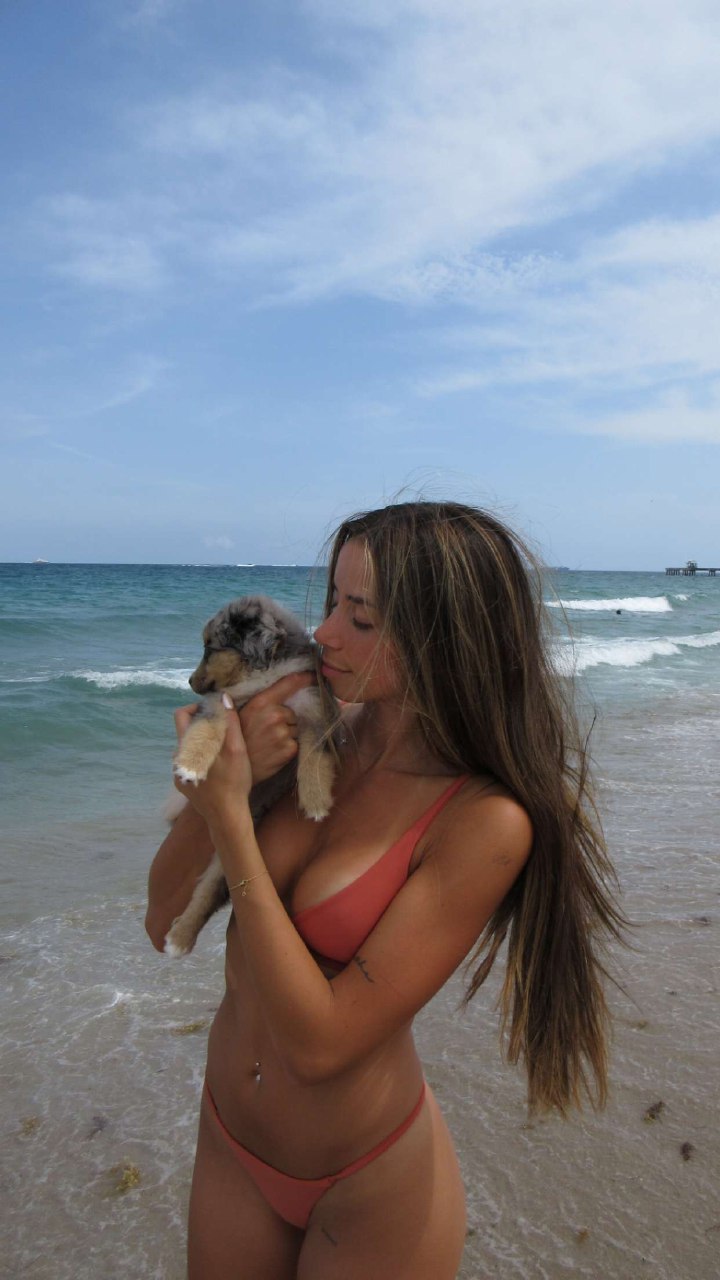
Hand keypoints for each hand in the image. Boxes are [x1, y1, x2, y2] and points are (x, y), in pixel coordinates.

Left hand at [173, 700, 252, 821]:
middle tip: (222, 730)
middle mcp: (177, 757)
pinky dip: (200, 758)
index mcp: (187, 746)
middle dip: (202, 726)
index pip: (180, 715)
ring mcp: (178, 772)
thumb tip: (223, 697)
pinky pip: (189, 762)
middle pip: (185, 731)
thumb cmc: (234, 781)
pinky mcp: (183, 784)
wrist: (226, 817)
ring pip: (188, 747)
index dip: (196, 708)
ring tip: (222, 750)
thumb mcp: (236, 749)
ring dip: (202, 743)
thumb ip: (229, 722)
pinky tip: (216, 768)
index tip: (214, 713)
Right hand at [239, 671, 315, 782]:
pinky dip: (288, 746)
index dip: (305, 678)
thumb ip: (260, 701)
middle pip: (292, 712)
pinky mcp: (290, 749)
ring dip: (287, 733)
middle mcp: (275, 715)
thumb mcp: (242, 713)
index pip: (290, 683)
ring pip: (295, 728)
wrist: (232, 768)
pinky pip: (296, 742)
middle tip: (268, 729)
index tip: (315, 675)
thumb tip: (274, 686)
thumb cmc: (237, 739)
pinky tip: (274, 750)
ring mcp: (283, 733)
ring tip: (269, 741)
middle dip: (285, 719)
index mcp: (261, 702)